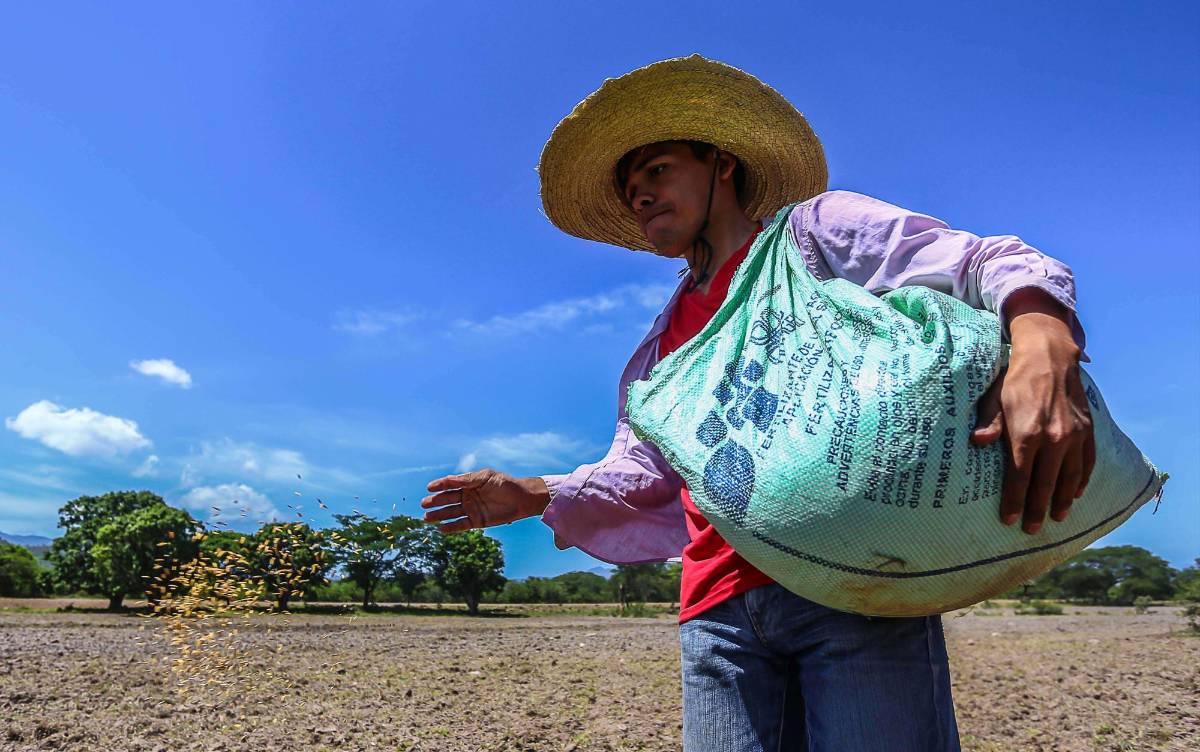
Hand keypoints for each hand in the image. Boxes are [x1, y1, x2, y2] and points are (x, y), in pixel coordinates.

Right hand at [421, 468, 550, 533]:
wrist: (522, 499)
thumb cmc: (505, 484)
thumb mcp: (486, 477)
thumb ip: (468, 480)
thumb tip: (449, 480)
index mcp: (469, 483)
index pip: (450, 484)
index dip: (439, 485)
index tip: (429, 488)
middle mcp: (467, 496)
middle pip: (448, 499)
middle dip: (436, 501)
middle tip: (424, 504)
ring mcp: (471, 509)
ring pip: (451, 513)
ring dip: (439, 515)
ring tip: (427, 518)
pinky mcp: (477, 521)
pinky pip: (461, 525)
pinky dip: (451, 527)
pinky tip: (441, 528)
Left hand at [971, 290, 1094, 533]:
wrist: (1051, 357)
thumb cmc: (1015, 380)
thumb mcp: (994, 399)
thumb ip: (988, 423)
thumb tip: (977, 442)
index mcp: (1027, 434)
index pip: (1020, 478)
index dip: (1015, 501)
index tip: (1010, 520)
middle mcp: (1054, 439)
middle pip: (1045, 484)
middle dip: (1038, 509)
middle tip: (1033, 530)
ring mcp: (1074, 436)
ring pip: (1070, 478)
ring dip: (1062, 500)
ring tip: (1056, 517)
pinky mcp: (1087, 431)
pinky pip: (1087, 463)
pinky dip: (1081, 480)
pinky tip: (1075, 493)